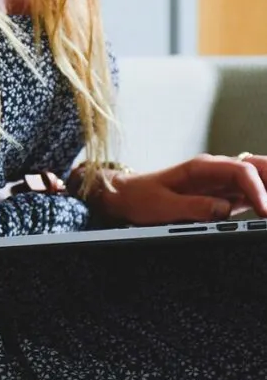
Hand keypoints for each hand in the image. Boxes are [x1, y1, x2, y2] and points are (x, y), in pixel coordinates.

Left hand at [99, 154, 266, 225]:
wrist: (127, 196)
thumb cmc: (141, 198)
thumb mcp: (163, 206)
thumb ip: (193, 207)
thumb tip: (224, 210)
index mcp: (202, 167)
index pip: (241, 170)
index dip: (258, 189)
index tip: (265, 210)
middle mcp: (215, 170)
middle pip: (257, 167)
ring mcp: (220, 182)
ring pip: (256, 178)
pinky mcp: (220, 195)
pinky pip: (248, 194)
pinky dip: (261, 200)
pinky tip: (264, 212)